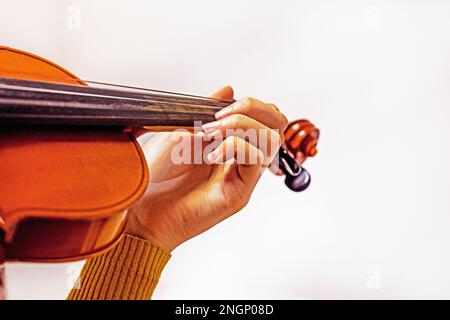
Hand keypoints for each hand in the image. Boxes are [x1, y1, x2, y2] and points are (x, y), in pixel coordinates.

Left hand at [126, 86, 287, 250]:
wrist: (142, 209)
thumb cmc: (155, 174)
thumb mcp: (178, 130)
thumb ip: (205, 111)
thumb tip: (228, 89)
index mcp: (229, 141)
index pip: (263, 117)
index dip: (250, 105)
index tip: (219, 108)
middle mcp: (240, 158)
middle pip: (276, 124)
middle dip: (254, 109)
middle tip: (222, 117)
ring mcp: (242, 174)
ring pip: (271, 139)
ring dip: (243, 126)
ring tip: (212, 134)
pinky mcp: (240, 191)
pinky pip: (257, 159)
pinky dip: (236, 147)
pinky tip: (212, 155)